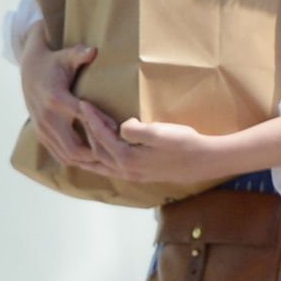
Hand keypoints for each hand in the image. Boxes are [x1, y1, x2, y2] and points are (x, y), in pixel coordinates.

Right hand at [18, 20, 118, 172]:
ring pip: (66, 155)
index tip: (117, 130)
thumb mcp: (65, 56)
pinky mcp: (41, 134)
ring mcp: (42, 128)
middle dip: (95, 152)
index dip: (100, 124)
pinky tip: (92, 157)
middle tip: (116, 152)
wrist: (29, 70)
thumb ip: (79, 54)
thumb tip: (94, 50)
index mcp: (56, 98)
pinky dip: (75, 159)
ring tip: (107, 157)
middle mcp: (47, 117)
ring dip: (86, 159)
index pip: (82, 116)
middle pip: (74, 146)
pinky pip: (58, 154)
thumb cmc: (54, 62)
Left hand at [73, 107, 221, 186]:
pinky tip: (101, 162)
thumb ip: (135, 130)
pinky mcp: (142, 176)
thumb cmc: (183, 143)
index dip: (92, 119)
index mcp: (127, 158)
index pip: (102, 136)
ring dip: (89, 156)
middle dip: (87, 133)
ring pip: (103, 166)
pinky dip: (101, 166)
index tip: (82, 104)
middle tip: (81, 117)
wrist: (204, 161)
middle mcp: (127, 170)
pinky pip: (113, 171)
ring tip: (76, 149)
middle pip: (98, 151)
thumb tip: (122, 126)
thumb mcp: (159, 132)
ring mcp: (134, 175)